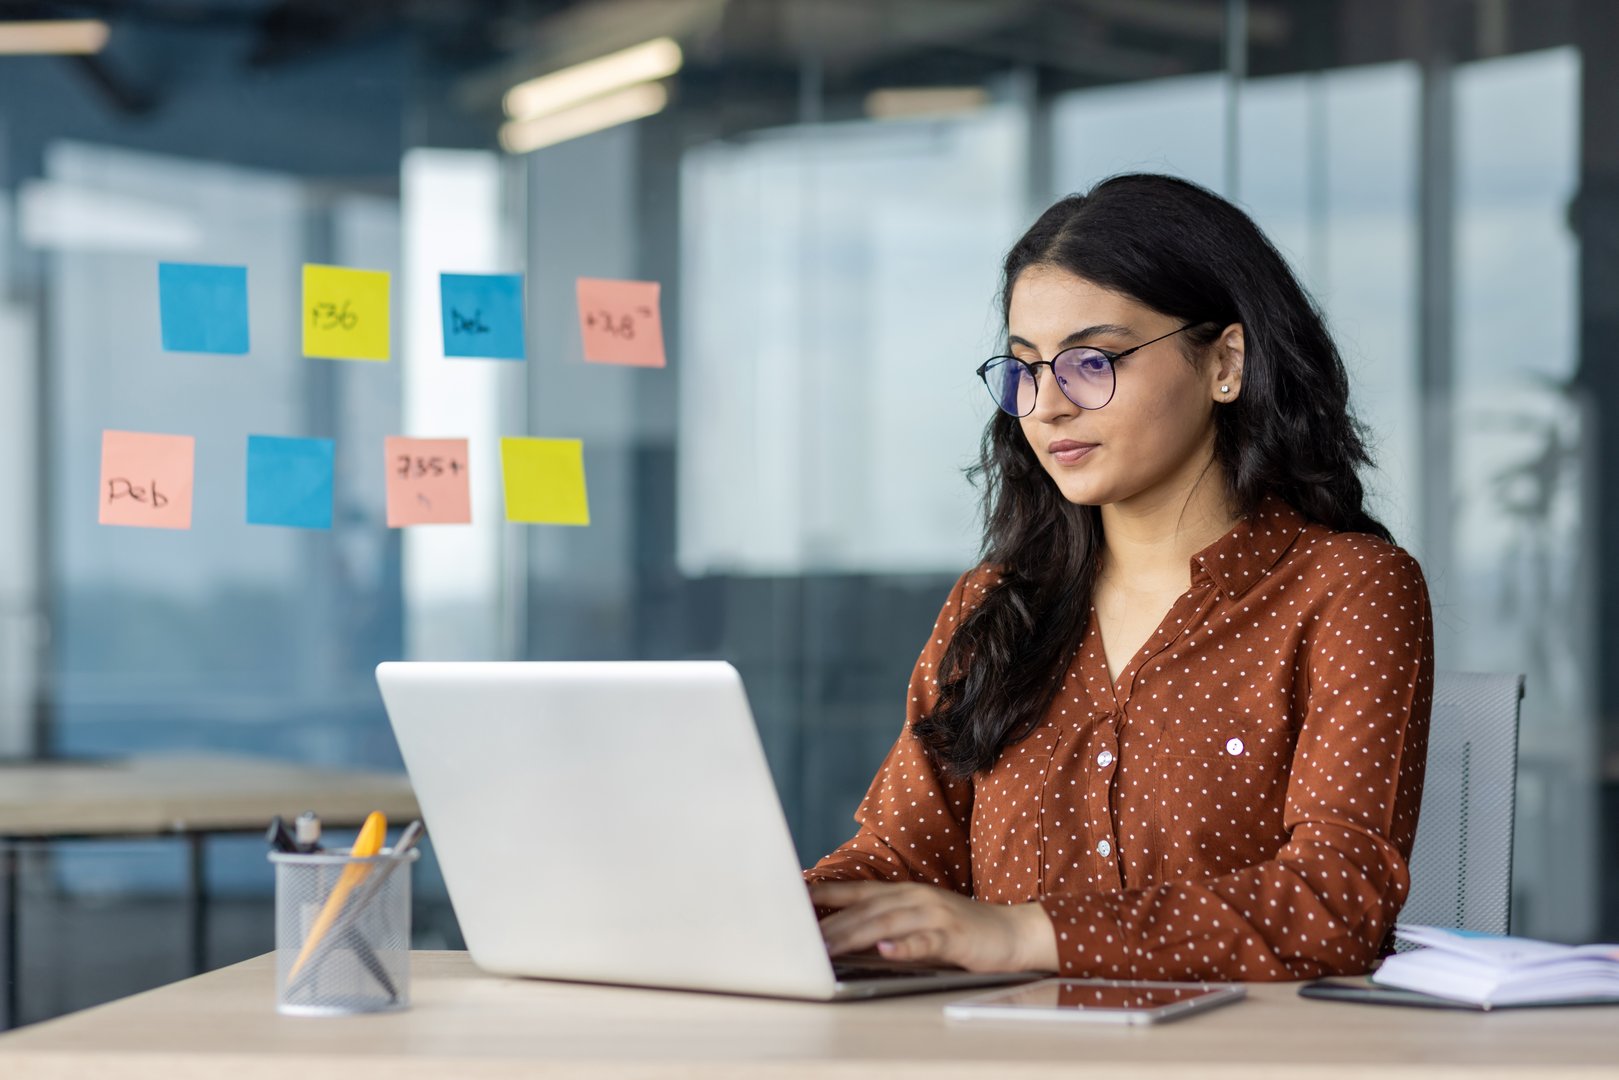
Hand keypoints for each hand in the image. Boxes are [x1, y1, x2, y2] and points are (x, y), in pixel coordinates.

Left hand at [809, 880, 1055, 972]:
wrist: (1011, 931)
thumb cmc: (961, 928)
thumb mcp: (920, 918)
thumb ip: (888, 922)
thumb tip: (848, 934)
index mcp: (904, 892)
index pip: (857, 890)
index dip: (826, 892)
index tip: (794, 896)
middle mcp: (915, 897)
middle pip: (865, 909)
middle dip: (831, 924)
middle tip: (801, 940)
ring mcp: (934, 914)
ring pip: (886, 923)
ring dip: (854, 935)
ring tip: (827, 948)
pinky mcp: (954, 936)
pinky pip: (925, 941)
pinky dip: (904, 946)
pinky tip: (886, 951)